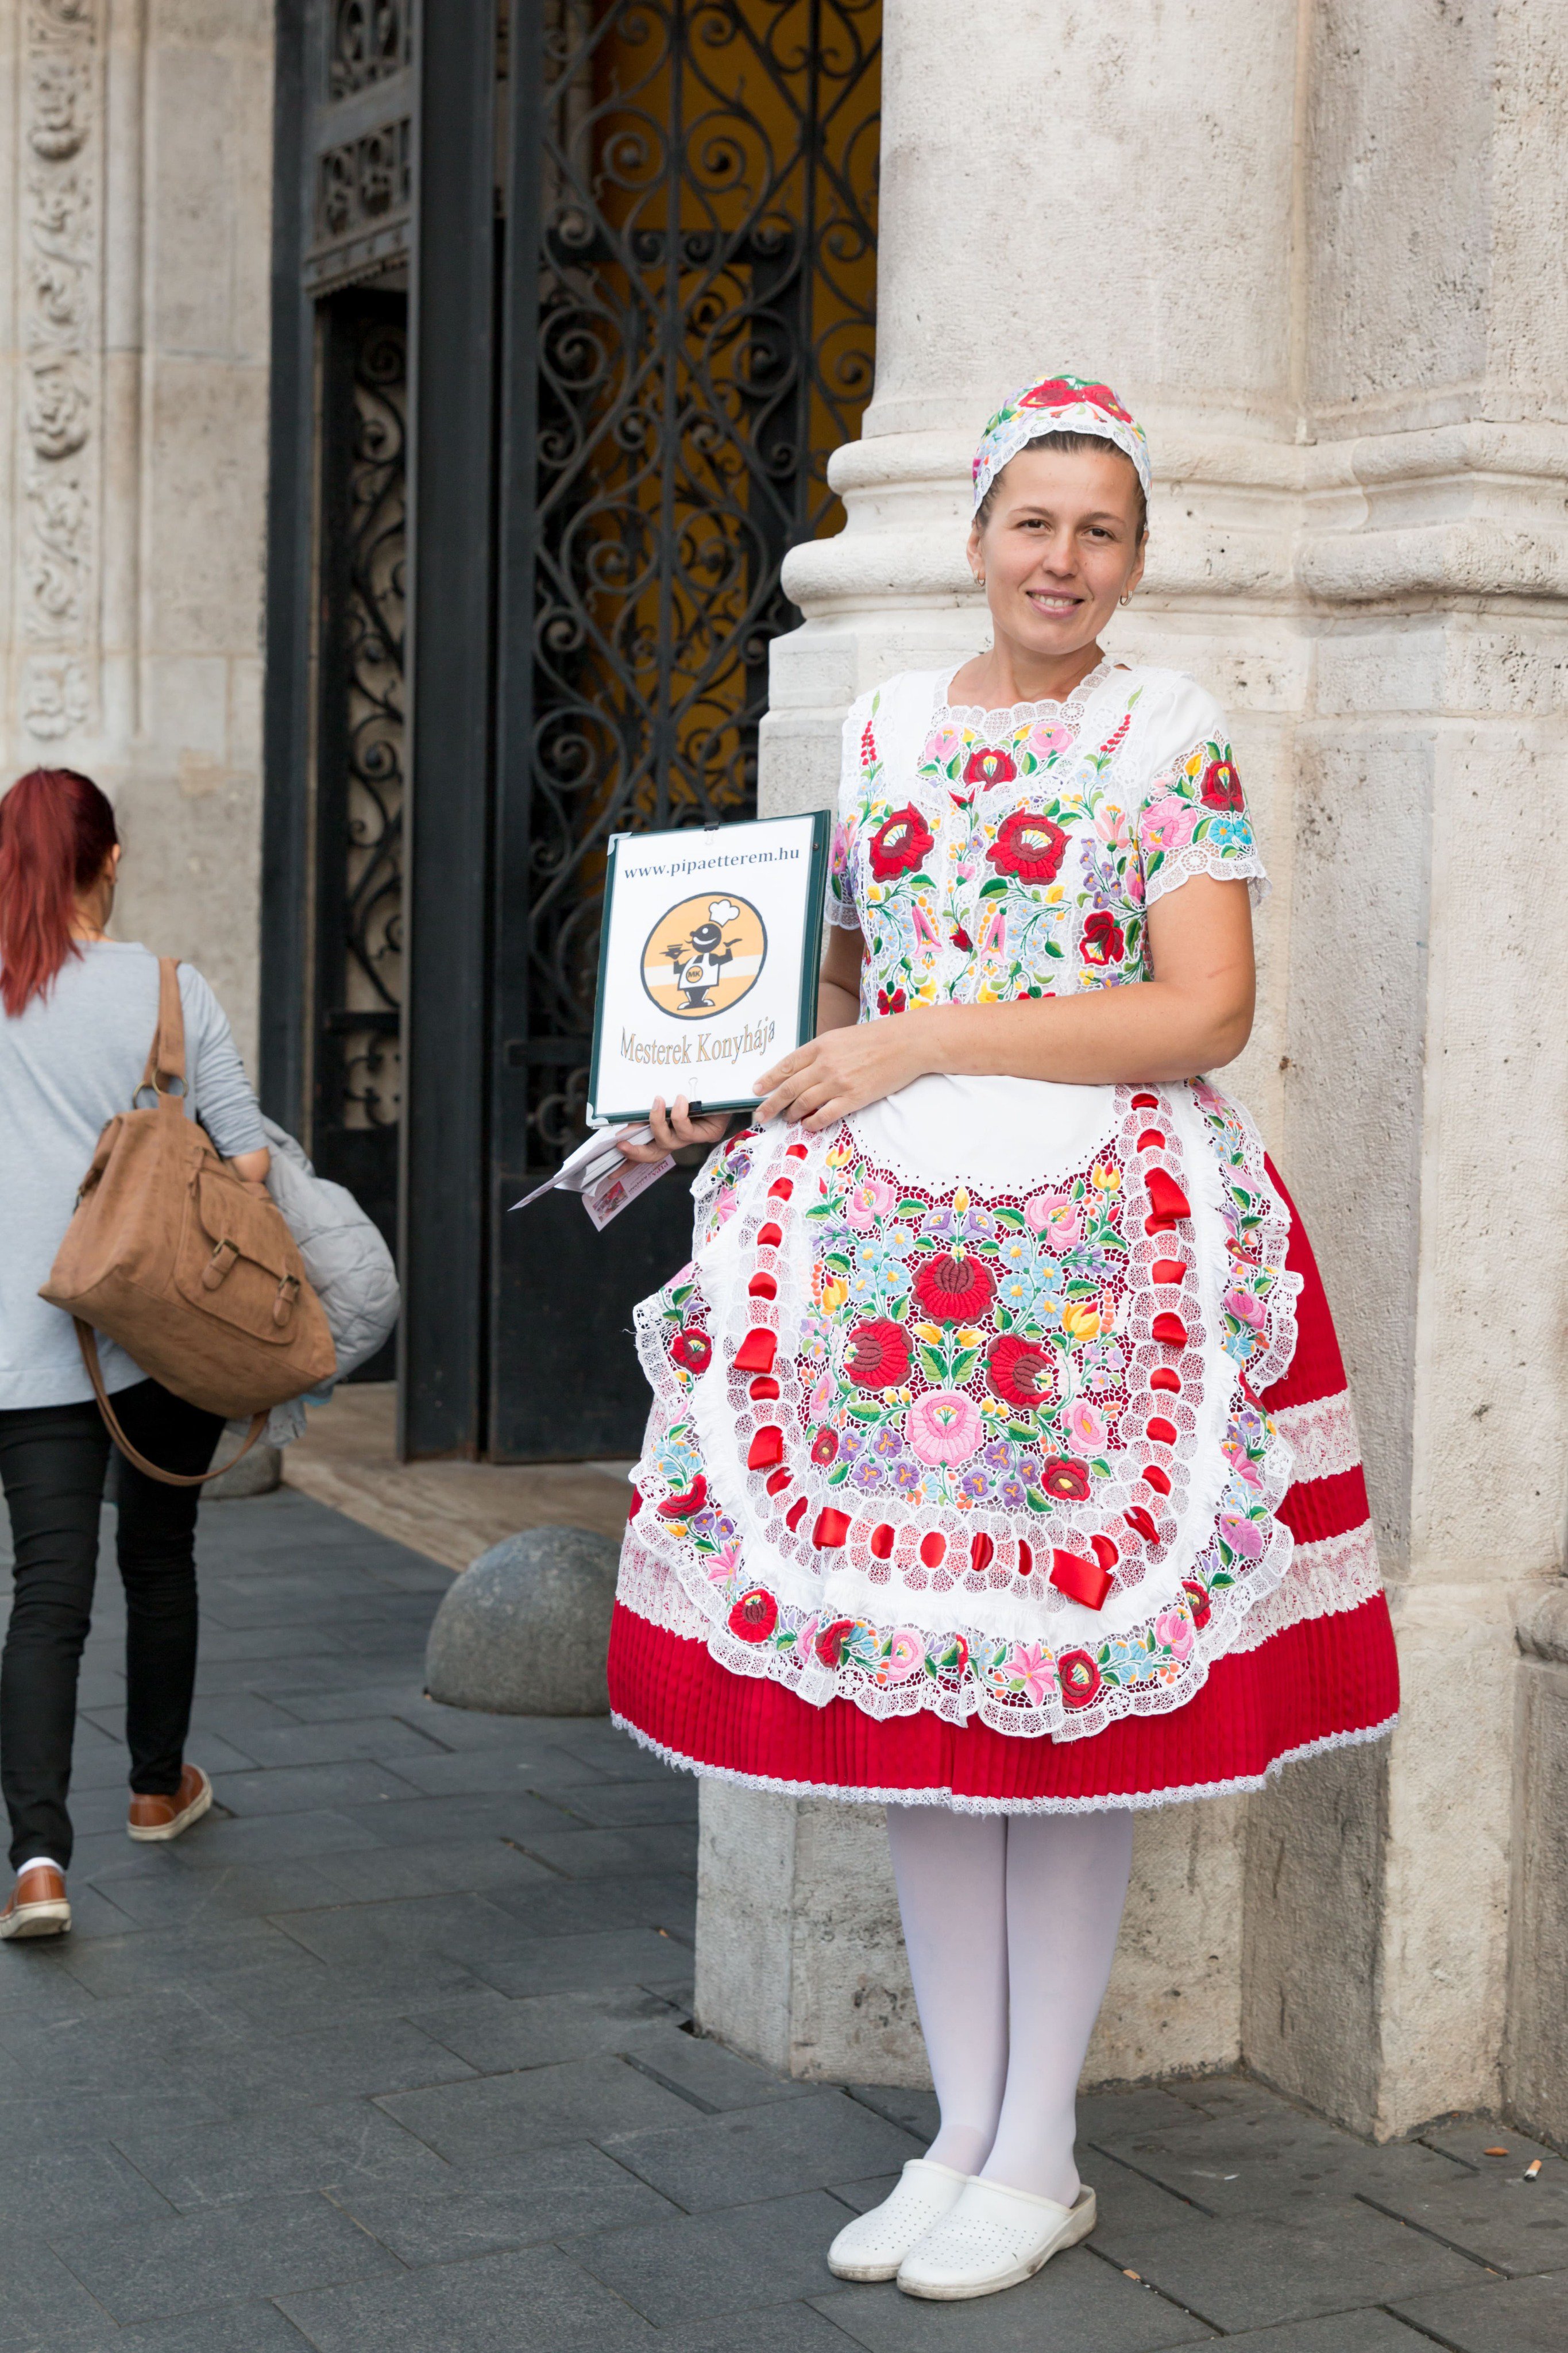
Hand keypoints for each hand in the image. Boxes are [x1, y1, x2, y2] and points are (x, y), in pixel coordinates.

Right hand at [618, 1095, 732, 1163]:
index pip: (646, 1151)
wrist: (725, 1082)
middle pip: (654, 1155)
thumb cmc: (695, 1087)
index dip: (629, 1162)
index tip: (611, 1172)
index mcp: (669, 1131)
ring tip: (657, 1101)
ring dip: (657, 1123)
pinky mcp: (710, 1134)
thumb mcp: (666, 1098)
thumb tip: (625, 1117)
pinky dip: (679, 1114)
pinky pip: (686, 1131)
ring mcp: (695, 1138)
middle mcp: (680, 1138)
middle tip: (622, 1144)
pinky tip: (680, 1100)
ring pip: (668, 1142)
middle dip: (636, 1152)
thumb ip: (650, 1109)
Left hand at [753, 1014, 933, 1130]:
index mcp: (821, 1045)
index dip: (768, 1079)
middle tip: (760, 1115)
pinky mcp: (854, 1098)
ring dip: (792, 1114)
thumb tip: (804, 1070)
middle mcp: (825, 1064)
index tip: (756, 1090)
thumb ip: (822, 1052)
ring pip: (804, 1103)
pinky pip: (825, 1115)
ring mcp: (838, 1082)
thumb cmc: (879, 1038)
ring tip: (787, 1119)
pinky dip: (812, 1123)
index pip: (786, 1065)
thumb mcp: (843, 1037)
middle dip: (771, 1104)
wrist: (908, 1043)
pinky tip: (808, 1125)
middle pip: (789, 1088)